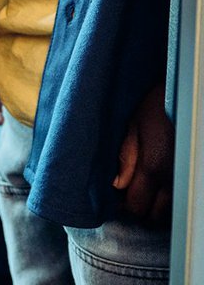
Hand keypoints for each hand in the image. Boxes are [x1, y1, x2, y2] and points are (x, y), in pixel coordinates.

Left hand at [113, 82, 173, 224]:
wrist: (187, 94)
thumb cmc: (157, 106)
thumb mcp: (134, 125)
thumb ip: (126, 157)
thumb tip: (117, 185)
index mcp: (152, 167)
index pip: (136, 205)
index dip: (124, 206)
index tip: (117, 198)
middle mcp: (172, 179)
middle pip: (154, 215)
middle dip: (140, 209)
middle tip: (130, 195)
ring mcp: (185, 178)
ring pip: (169, 211)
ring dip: (155, 207)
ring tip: (144, 191)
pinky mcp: (192, 174)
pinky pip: (179, 198)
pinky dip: (168, 200)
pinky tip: (159, 187)